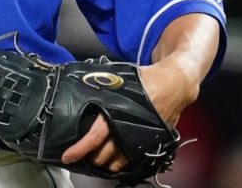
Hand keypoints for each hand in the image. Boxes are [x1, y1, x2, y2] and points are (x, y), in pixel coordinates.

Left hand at [60, 60, 196, 174]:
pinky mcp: (148, 144)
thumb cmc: (145, 79)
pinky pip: (131, 161)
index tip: (68, 155)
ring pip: (117, 161)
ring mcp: (139, 139)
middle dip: (91, 157)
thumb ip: (103, 87)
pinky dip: (120, 163)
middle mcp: (127, 128)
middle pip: (103, 153)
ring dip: (105, 163)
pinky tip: (115, 159)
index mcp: (117, 111)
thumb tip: (82, 85)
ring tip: (97, 158)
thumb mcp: (120, 78)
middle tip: (83, 153)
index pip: (94, 136)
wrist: (173, 84)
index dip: (80, 148)